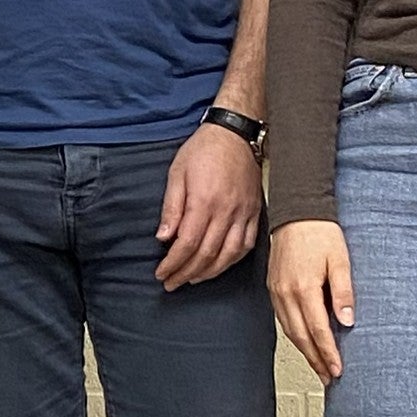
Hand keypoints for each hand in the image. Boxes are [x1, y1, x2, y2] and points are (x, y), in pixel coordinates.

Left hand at [156, 124, 263, 290]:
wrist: (235, 133)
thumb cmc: (202, 150)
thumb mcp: (176, 174)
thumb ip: (171, 208)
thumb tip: (163, 238)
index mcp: (204, 202)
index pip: (187, 244)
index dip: (173, 263)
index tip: (161, 273)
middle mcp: (227, 211)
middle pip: (206, 254)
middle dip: (186, 273)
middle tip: (171, 283)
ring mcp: (244, 213)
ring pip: (229, 254)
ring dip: (210, 272)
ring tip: (192, 279)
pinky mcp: (255, 212)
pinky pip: (248, 244)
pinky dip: (233, 260)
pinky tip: (220, 265)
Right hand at [268, 220, 353, 381]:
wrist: (297, 213)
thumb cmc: (320, 233)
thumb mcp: (340, 260)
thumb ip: (343, 291)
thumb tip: (347, 320)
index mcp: (303, 288)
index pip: (318, 330)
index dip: (329, 353)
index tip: (338, 369)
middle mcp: (285, 294)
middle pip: (301, 337)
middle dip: (315, 360)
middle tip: (328, 377)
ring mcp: (276, 292)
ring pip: (290, 331)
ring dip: (304, 351)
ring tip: (317, 366)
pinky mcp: (273, 289)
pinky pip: (283, 320)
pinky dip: (294, 336)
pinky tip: (303, 341)